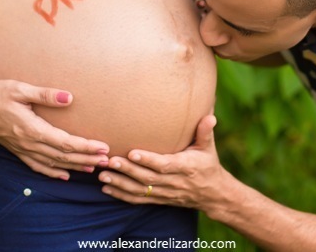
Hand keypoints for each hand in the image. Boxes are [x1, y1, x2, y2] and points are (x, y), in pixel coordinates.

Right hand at [0, 79, 109, 179]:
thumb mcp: (21, 89)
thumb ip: (46, 95)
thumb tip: (69, 98)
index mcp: (32, 129)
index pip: (65, 142)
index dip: (86, 147)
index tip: (103, 147)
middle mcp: (28, 143)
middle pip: (63, 156)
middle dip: (87, 159)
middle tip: (107, 160)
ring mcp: (22, 149)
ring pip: (53, 163)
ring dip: (74, 166)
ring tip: (93, 168)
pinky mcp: (17, 150)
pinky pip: (38, 166)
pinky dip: (53, 172)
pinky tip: (64, 175)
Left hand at [98, 114, 225, 210]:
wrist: (212, 194)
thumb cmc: (208, 165)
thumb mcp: (208, 148)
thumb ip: (205, 132)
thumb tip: (210, 116)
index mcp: (185, 167)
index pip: (164, 164)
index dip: (148, 160)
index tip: (132, 152)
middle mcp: (173, 181)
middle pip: (148, 178)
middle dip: (128, 170)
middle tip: (110, 161)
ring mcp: (165, 192)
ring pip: (140, 190)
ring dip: (120, 184)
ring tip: (103, 175)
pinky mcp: (159, 199)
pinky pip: (139, 200)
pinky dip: (122, 196)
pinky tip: (107, 189)